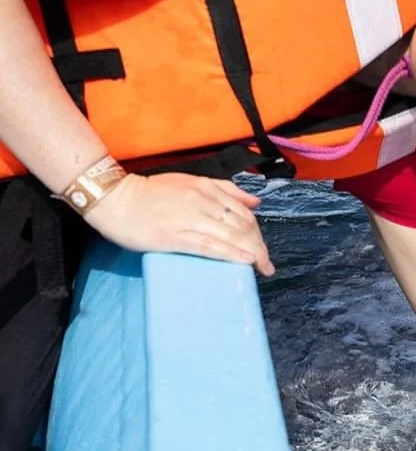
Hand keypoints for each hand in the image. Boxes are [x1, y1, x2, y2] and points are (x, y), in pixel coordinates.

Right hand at [83, 172, 274, 274]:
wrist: (114, 199)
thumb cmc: (150, 193)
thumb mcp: (190, 181)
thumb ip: (224, 189)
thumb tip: (255, 201)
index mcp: (206, 187)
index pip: (243, 212)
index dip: (258, 232)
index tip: (263, 248)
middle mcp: (201, 201)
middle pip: (241, 226)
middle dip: (259, 247)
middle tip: (266, 264)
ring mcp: (188, 218)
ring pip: (230, 237)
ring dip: (251, 254)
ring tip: (262, 268)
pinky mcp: (174, 236)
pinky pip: (209, 246)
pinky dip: (230, 254)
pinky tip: (245, 262)